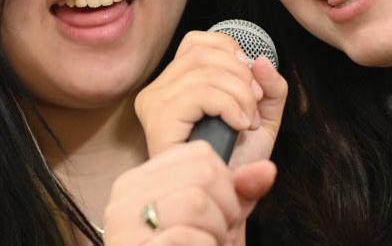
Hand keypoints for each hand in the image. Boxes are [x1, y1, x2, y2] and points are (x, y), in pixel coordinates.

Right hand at [103, 140, 276, 244]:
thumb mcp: (215, 221)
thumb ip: (238, 194)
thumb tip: (267, 169)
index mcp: (141, 181)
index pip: (200, 154)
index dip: (225, 184)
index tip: (220, 212)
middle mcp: (125, 197)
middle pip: (204, 175)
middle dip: (226, 210)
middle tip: (217, 235)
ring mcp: (124, 225)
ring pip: (196, 203)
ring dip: (216, 233)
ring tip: (206, 244)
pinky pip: (183, 236)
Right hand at [135, 30, 287, 168]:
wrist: (226, 200)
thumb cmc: (237, 162)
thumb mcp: (262, 117)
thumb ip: (270, 87)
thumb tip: (260, 60)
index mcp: (173, 85)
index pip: (197, 42)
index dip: (231, 53)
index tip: (251, 82)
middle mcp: (157, 92)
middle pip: (204, 54)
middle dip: (242, 76)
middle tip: (253, 107)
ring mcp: (154, 105)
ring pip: (206, 71)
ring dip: (240, 95)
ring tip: (246, 121)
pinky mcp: (159, 121)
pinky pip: (200, 93)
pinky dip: (230, 105)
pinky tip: (238, 124)